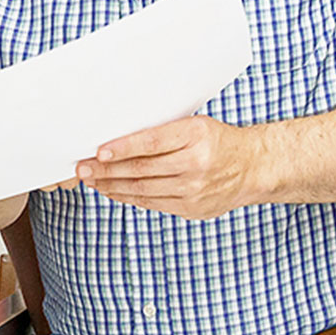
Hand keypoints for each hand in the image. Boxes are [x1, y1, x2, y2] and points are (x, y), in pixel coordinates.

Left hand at [74, 115, 262, 218]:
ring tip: (92, 180)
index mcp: (197, 135)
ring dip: (112, 186)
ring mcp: (195, 190)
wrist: (253, 168)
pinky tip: (114, 191)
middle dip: (107, 170)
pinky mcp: (192, 209)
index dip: (123, 148)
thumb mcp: (195, 125)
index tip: (99, 151)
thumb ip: (163, 132)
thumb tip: (119, 138)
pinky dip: (129, 197)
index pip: (152, 142)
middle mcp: (196, 164)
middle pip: (142, 169)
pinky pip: (153, 203)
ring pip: (143, 190)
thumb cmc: (218, 140)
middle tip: (82, 167)